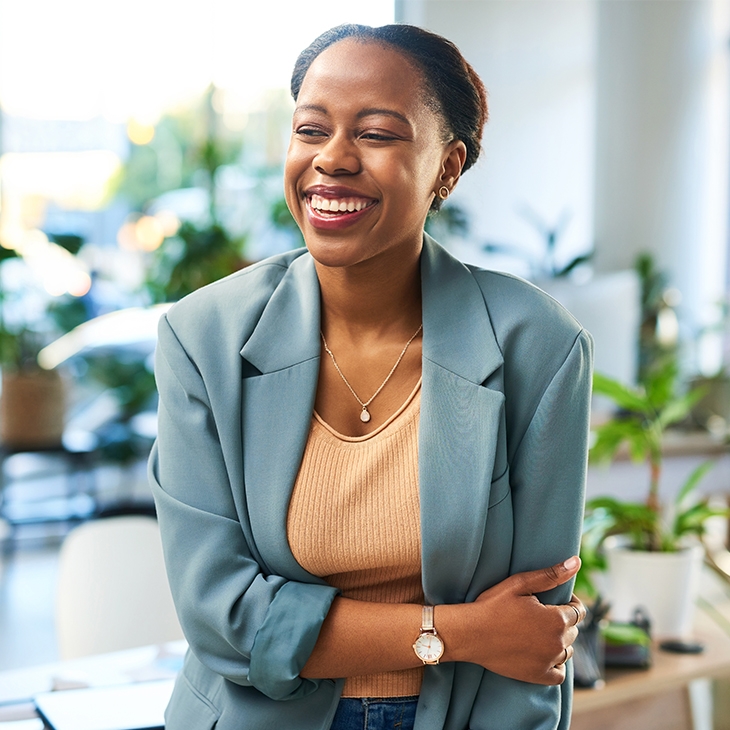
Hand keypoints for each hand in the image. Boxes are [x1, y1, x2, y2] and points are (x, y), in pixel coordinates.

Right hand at [459, 556, 584, 684]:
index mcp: (556, 619)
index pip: (578, 611)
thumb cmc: (492, 605)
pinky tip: (541, 653)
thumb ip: (551, 575)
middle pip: (572, 631)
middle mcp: (557, 643)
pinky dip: (555, 664)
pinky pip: (559, 673)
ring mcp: (548, 662)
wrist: (469, 633)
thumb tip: (576, 562)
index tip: (552, 601)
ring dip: (559, 641)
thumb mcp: (520, 584)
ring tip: (538, 631)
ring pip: (567, 650)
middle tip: (539, 614)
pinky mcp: (538, 676)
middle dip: (562, 621)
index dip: (568, 603)